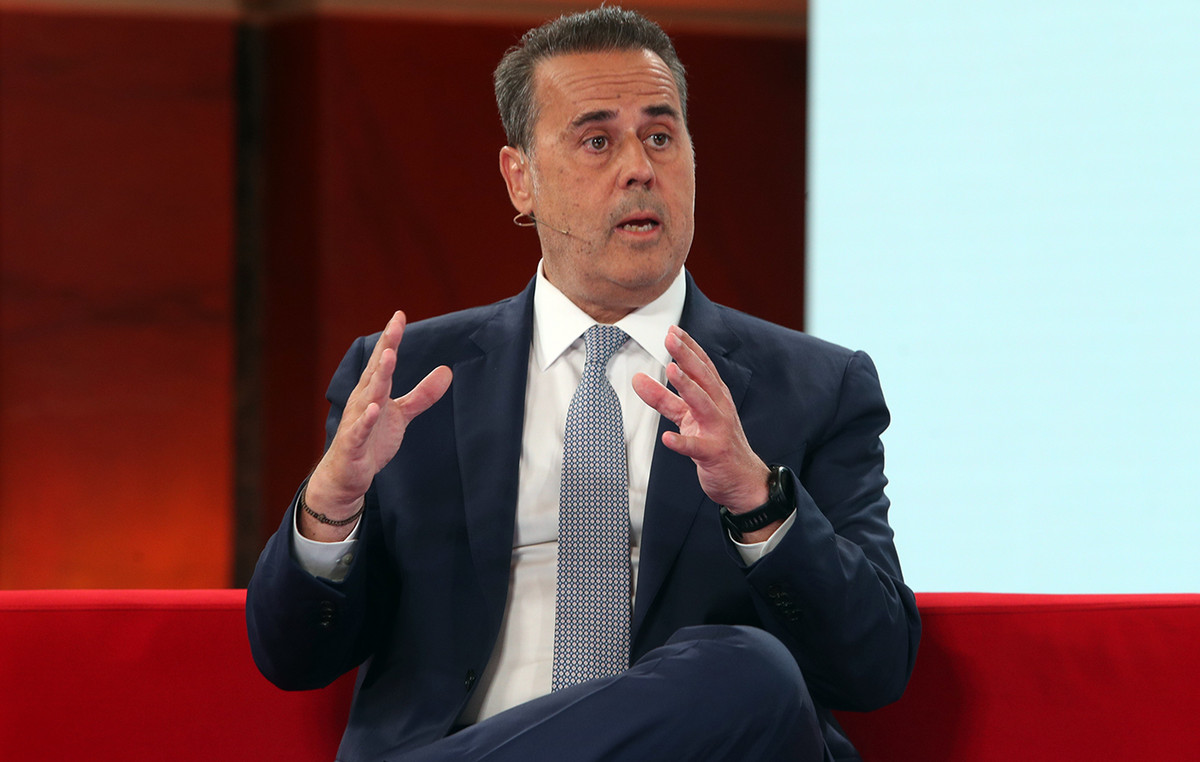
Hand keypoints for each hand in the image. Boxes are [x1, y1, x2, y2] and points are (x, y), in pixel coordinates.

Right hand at [302, 311, 451, 539]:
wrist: (347, 475)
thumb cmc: (371, 440)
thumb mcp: (401, 415)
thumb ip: (422, 394)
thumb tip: (447, 371)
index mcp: (374, 391)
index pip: (383, 361)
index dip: (391, 338)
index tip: (400, 315)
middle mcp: (363, 401)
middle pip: (376, 371)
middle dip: (386, 349)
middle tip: (395, 326)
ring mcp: (357, 421)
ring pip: (368, 396)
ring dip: (378, 377)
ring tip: (389, 357)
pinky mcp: (353, 444)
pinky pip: (360, 430)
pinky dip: (366, 420)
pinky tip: (375, 408)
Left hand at [632, 326, 771, 523]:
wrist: (744, 479)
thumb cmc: (716, 442)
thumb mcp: (687, 416)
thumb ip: (663, 398)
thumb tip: (638, 379)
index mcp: (715, 396)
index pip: (703, 366)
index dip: (688, 347)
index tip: (673, 330)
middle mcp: (720, 408)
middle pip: (704, 378)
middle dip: (687, 356)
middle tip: (670, 338)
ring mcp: (718, 430)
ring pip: (703, 405)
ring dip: (688, 387)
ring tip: (671, 370)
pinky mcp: (713, 454)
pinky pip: (696, 447)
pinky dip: (682, 442)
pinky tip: (668, 438)